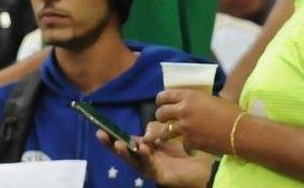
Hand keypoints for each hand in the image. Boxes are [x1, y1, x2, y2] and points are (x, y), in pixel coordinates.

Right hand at [99, 130, 213, 187]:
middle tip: (101, 134)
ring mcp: (149, 170)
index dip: (113, 136)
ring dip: (125, 153)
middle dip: (111, 145)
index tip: (100, 128)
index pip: (125, 142)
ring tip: (118, 143)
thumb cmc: (184, 153)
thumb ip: (155, 132)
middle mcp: (143, 161)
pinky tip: (142, 149)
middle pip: (123, 153)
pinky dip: (145, 157)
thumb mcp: (166, 139)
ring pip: (133, 161)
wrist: (202, 168)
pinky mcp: (159, 176)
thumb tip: (145, 129)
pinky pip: (150, 166)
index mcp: (143, 151)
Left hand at [154, 89, 242, 154]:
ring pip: (164, 131)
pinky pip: (181, 144)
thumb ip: (198, 101)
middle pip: (160, 113)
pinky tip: (191, 146)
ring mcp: (185, 127)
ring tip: (168, 136)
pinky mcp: (189, 142)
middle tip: (165, 119)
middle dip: (161, 117)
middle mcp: (184, 110)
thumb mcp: (212, 99)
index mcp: (190, 96)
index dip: (161, 100)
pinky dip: (186, 146)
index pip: (165, 95)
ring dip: (165, 134)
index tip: (161, 103)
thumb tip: (192, 103)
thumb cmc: (230, 112)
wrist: (238, 130)